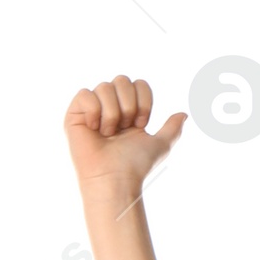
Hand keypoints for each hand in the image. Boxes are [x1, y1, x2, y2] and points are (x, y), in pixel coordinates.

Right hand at [64, 74, 185, 199]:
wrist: (116, 179)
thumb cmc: (135, 166)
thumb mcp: (161, 145)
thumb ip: (172, 129)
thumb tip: (184, 114)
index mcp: (128, 110)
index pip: (139, 84)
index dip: (144, 103)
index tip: (140, 125)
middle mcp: (110, 106)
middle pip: (122, 80)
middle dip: (128, 106)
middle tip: (124, 128)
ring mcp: (92, 109)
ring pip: (104, 87)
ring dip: (112, 113)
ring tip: (109, 134)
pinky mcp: (75, 114)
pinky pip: (85, 94)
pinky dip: (94, 112)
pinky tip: (94, 129)